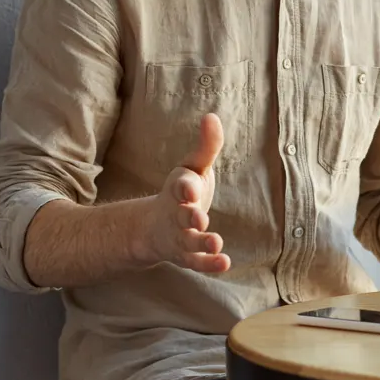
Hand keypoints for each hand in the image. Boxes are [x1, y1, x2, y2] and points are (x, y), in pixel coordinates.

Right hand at [140, 113, 230, 273]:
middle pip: (182, 216)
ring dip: (200, 242)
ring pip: (188, 242)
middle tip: (199, 218)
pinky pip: (196, 261)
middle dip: (189, 216)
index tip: (190, 187)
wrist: (155, 227)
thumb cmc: (183, 192)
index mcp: (179, 189)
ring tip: (215, 242)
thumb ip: (206, 147)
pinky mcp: (186, 255)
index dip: (185, 187)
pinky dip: (208, 264)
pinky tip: (224, 263)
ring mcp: (180, 236)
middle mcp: (177, 214)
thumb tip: (212, 116)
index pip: (180, 186)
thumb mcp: (193, 168)